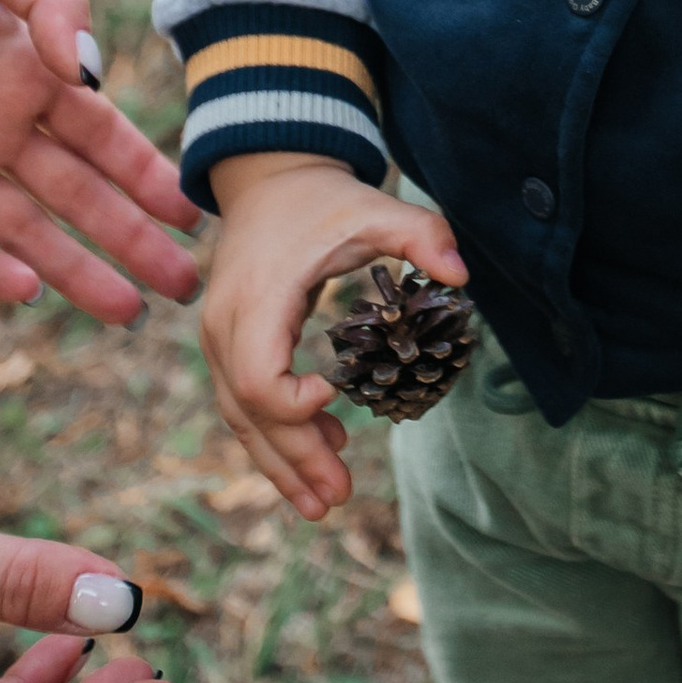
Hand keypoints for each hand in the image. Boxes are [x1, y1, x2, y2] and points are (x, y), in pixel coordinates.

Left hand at [0, 0, 198, 324]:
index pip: (103, 136)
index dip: (148, 176)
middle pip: (80, 196)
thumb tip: (91, 73)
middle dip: (133, 240)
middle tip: (181, 286)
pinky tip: (27, 293)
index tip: (192, 214)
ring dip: (77, 270)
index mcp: (28, 71)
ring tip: (127, 311)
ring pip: (26, 230)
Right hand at [202, 153, 467, 519]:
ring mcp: (219, 340)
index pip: (255, 374)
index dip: (291, 404)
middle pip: (249, 410)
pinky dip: (276, 435)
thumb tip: (462, 274)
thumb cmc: (321, 199)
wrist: (267, 180)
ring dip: (281, 461)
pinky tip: (319, 453)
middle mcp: (224, 325)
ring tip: (323, 502)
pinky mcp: (228, 347)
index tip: (337, 399)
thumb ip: (421, 234)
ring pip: (241, 417)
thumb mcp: (374, 208)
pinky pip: (244, 403)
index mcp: (256, 297)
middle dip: (294, 458)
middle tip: (338, 499)